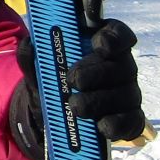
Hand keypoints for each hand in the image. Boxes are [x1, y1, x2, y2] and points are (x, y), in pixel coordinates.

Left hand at [8, 19, 146, 159]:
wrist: (56, 120)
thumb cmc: (55, 84)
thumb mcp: (39, 71)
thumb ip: (32, 57)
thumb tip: (28, 44)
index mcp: (102, 46)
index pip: (118, 33)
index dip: (113, 37)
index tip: (99, 44)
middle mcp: (121, 67)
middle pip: (122, 64)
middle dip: (97, 72)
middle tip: (73, 80)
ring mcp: (128, 93)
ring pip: (126, 94)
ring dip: (99, 100)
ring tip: (75, 106)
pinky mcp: (130, 118)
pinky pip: (130, 121)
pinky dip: (116, 123)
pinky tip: (100, 125)